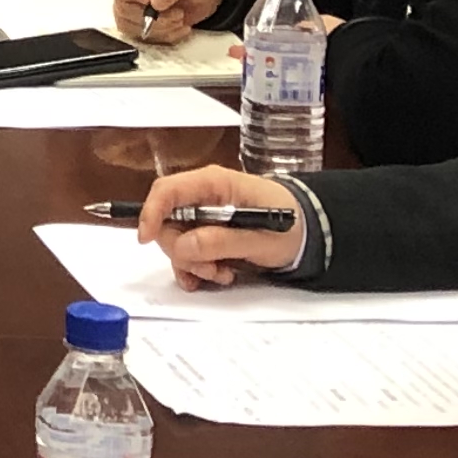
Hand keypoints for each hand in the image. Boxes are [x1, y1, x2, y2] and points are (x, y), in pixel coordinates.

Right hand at [102, 0, 225, 43]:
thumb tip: (156, 1)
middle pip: (119, 3)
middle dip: (147, 15)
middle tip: (173, 13)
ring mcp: (136, 1)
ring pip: (127, 23)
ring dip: (156, 27)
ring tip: (179, 18)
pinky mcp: (144, 19)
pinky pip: (142, 35)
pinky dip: (163, 35)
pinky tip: (179, 26)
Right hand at [137, 163, 309, 286]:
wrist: (310, 234)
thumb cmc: (290, 227)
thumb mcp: (260, 238)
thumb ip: (221, 241)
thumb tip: (183, 247)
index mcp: (215, 183)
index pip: (167, 190)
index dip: (151, 212)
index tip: (147, 239)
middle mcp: (203, 196)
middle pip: (167, 222)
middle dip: (183, 251)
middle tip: (210, 269)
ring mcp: (203, 215)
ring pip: (175, 241)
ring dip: (193, 263)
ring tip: (222, 273)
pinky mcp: (206, 233)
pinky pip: (186, 252)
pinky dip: (196, 268)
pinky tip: (218, 274)